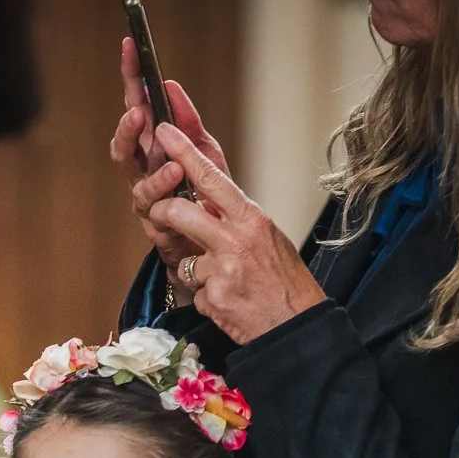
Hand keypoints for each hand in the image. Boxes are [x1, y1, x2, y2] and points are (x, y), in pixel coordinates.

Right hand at [110, 41, 230, 298]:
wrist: (218, 245)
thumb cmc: (208, 194)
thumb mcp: (206, 151)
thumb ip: (189, 122)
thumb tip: (171, 85)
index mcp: (152, 147)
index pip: (136, 106)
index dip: (131, 78)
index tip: (130, 48)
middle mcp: (143, 172)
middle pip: (124, 145)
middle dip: (127, 130)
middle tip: (138, 114)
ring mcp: (147, 201)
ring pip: (137, 183)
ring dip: (156, 173)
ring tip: (175, 165)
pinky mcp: (156, 229)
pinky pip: (156, 215)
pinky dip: (169, 202)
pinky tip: (182, 192)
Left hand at [145, 124, 326, 344]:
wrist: (298, 326)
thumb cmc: (285, 282)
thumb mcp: (268, 238)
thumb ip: (237, 220)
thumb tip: (208, 201)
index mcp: (251, 218)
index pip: (210, 177)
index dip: (183, 152)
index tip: (164, 131)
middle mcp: (236, 239)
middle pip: (179, 212)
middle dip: (162, 214)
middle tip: (160, 217)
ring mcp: (222, 270)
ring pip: (183, 259)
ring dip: (194, 271)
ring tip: (221, 281)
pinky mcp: (212, 299)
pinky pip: (194, 292)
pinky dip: (206, 299)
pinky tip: (229, 304)